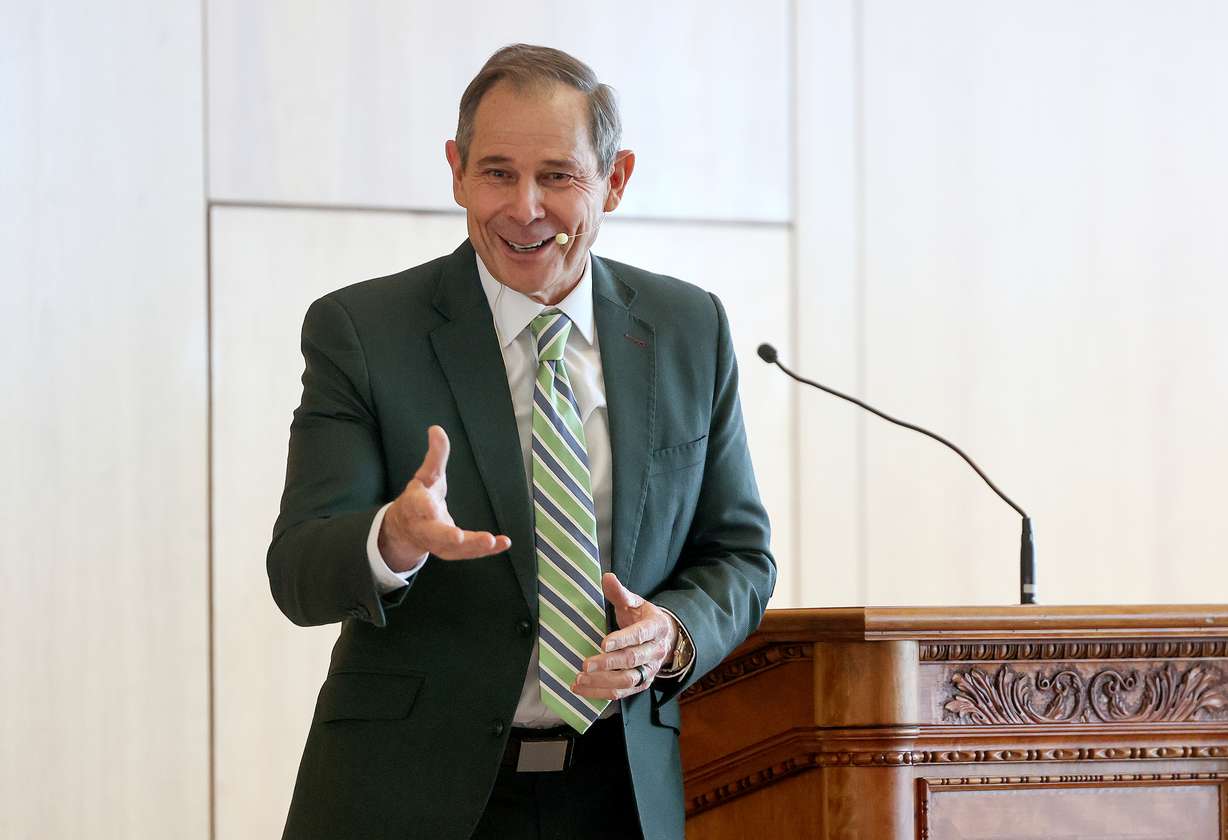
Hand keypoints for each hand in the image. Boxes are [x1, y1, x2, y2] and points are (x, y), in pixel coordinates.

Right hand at [378, 425, 510, 570]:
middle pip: (434, 534)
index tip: (433, 508)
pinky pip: (467, 554)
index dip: (424, 507)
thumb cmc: (421, 497)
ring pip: (452, 549)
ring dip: (472, 546)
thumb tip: (437, 429)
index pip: (417, 505)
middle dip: (447, 536)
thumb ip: (435, 455)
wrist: (407, 528)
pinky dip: (486, 551)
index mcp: (415, 505)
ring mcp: (436, 543)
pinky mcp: (450, 552)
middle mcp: (423, 527)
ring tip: (492, 541)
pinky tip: (504, 543)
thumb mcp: (426, 475)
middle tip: (459, 538)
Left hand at [571, 573, 678, 699]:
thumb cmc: (643, 617)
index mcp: (656, 627)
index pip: (639, 635)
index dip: (622, 640)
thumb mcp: (635, 602)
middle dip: (608, 663)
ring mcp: (649, 671)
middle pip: (632, 660)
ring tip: (580, 678)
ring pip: (627, 680)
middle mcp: (655, 652)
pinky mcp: (641, 684)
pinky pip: (622, 693)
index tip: (603, 643)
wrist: (665, 637)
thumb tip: (607, 577)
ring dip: (602, 682)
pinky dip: (601, 693)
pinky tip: (582, 689)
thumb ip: (620, 593)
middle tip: (585, 664)